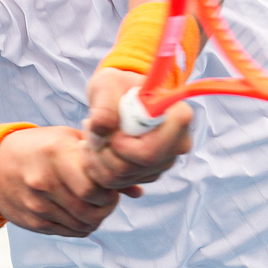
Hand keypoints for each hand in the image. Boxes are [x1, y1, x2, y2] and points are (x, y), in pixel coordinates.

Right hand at [0, 126, 127, 237]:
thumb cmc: (41, 148)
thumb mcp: (69, 140)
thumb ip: (102, 159)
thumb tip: (137, 190)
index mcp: (55, 153)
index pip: (93, 186)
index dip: (109, 190)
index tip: (110, 184)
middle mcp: (43, 181)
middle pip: (89, 209)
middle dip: (106, 207)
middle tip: (107, 198)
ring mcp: (36, 204)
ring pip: (83, 225)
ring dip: (96, 218)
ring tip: (94, 205)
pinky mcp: (32, 222)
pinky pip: (69, 232)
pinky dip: (82, 226)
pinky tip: (78, 212)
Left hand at [84, 66, 194, 189]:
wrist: (118, 97)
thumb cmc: (117, 86)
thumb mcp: (107, 84)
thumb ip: (104, 105)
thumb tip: (100, 128)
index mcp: (176, 117)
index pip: (152, 149)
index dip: (124, 145)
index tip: (113, 129)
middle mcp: (176, 144)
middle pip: (135, 167)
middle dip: (105, 152)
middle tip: (92, 131)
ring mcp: (162, 162)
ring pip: (122, 177)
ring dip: (97, 158)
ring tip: (91, 135)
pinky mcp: (147, 174)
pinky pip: (116, 183)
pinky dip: (97, 167)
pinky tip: (96, 147)